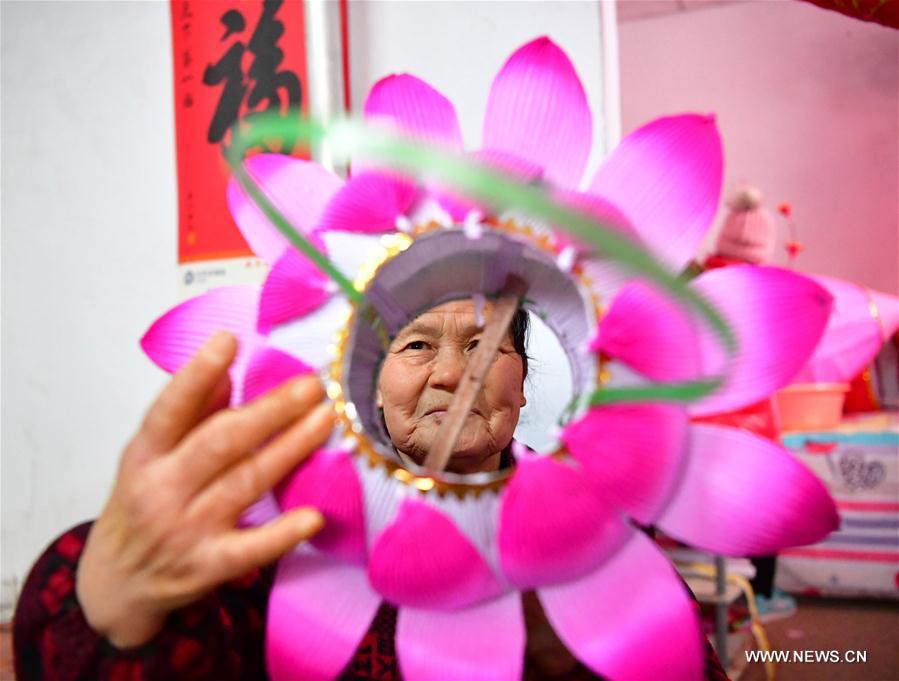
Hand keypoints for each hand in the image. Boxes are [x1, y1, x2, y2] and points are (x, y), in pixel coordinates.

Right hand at [76, 331, 332, 647]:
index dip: (197, 374)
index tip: (228, 340)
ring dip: (289, 449)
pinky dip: (282, 533)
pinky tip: (314, 515)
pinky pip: (250, 549)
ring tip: (325, 420)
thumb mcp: (150, 455)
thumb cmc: (142, 505)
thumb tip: (223, 368)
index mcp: (146, 454)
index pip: (170, 409)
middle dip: (269, 411)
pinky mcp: (207, 566)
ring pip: (244, 483)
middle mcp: (163, 489)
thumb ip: (189, 413)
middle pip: (220, 442)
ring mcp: (186, 529)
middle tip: (310, 386)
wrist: (118, 583)